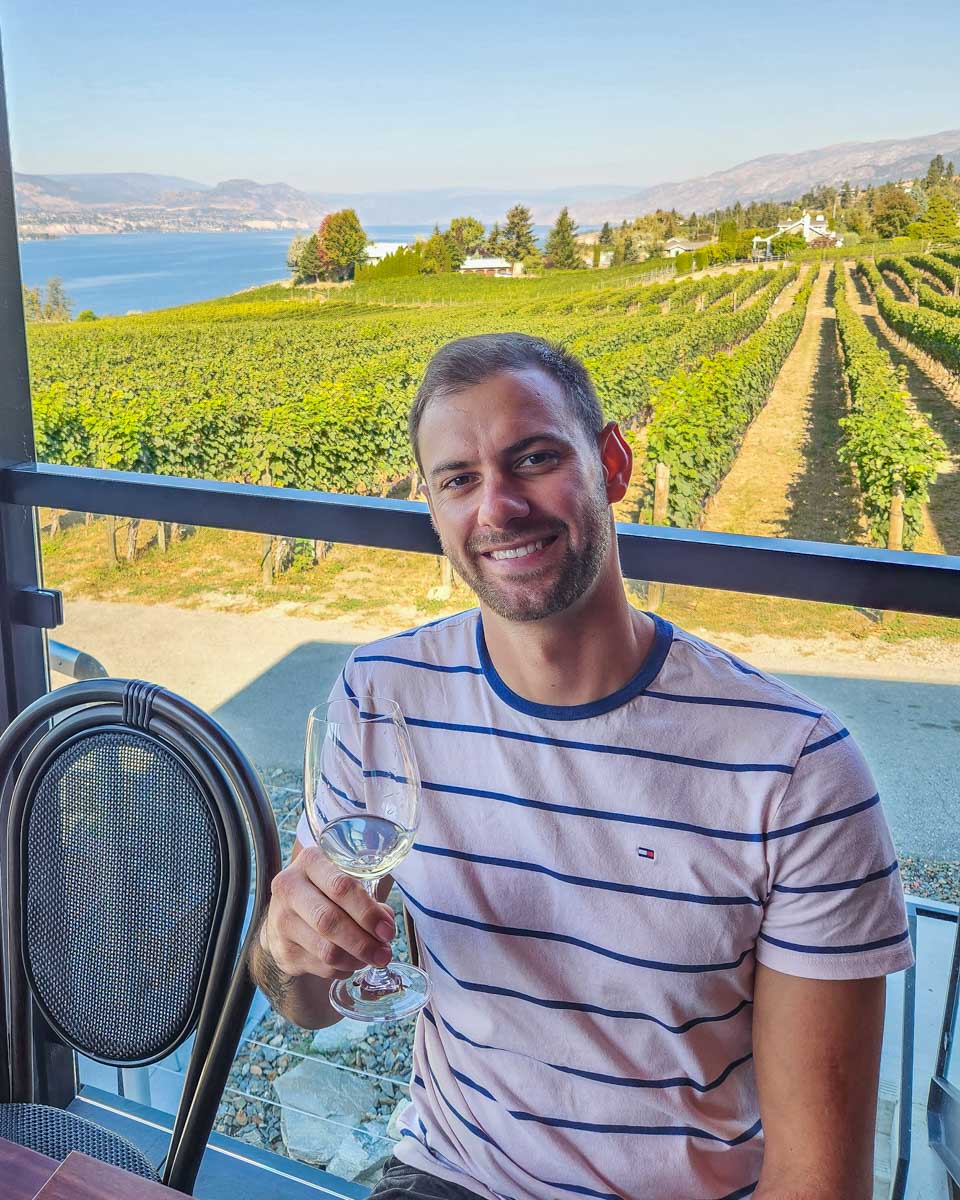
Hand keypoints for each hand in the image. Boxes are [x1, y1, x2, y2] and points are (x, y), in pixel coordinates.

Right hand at [260, 844, 395, 981]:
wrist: (289, 913)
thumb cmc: (328, 891)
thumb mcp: (346, 880)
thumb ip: (369, 896)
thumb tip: (385, 924)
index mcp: (310, 861)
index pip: (340, 886)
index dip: (367, 911)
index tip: (387, 930)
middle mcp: (289, 888)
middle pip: (329, 921)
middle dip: (363, 942)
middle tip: (384, 953)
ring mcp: (281, 922)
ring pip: (326, 950)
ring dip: (356, 959)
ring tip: (373, 958)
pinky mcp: (283, 951)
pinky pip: (321, 967)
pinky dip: (343, 969)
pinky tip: (351, 962)